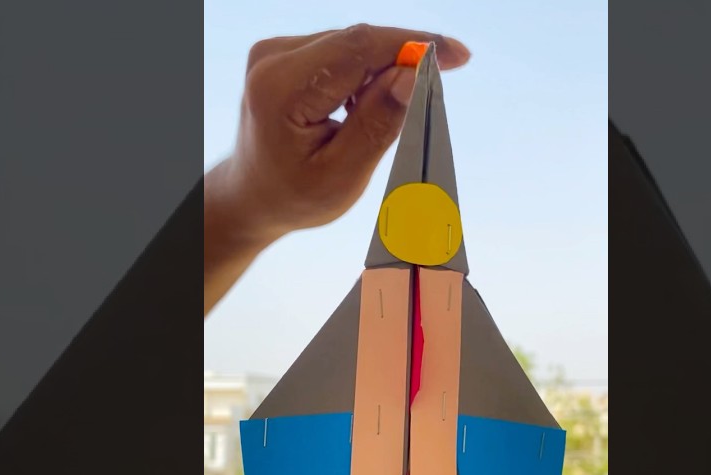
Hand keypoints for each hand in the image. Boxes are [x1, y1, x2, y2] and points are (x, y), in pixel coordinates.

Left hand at [206, 24, 471, 250]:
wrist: (254, 196)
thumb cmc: (296, 196)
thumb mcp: (342, 174)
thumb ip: (377, 123)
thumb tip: (412, 75)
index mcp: (281, 90)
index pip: (358, 49)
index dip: (412, 45)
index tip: (457, 55)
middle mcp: (273, 59)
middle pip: (357, 42)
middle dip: (404, 59)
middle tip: (438, 86)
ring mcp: (276, 52)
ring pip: (353, 45)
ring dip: (383, 70)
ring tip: (382, 117)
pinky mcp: (285, 54)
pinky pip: (341, 51)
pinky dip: (365, 72)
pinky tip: (363, 107)